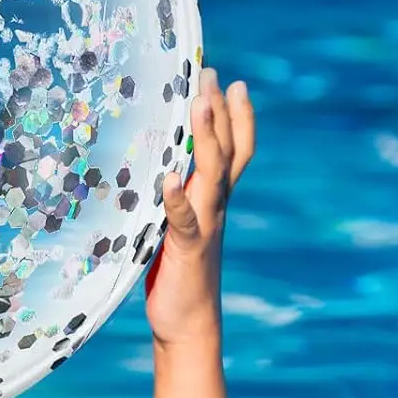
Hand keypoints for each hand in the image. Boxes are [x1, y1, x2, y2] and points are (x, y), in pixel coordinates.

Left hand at [143, 65, 255, 346]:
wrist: (189, 323)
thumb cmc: (178, 275)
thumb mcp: (178, 227)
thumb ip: (176, 199)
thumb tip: (160, 169)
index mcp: (214, 200)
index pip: (235, 151)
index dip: (238, 117)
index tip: (231, 81)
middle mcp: (216, 207)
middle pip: (227, 151)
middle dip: (221, 112)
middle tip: (212, 74)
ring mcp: (204, 226)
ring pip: (212, 175)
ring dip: (206, 139)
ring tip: (199, 105)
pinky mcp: (186, 249)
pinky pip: (183, 220)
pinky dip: (177, 199)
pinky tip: (169, 178)